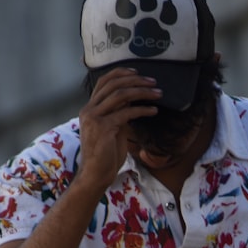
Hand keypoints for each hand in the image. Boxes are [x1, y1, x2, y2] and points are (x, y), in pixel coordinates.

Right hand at [75, 68, 160, 190]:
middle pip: (113, 85)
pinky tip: (153, 111)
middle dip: (136, 81)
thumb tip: (133, 98)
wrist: (95, 174)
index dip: (121, 73)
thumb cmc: (106, 155)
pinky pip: (127, 112)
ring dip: (142, 92)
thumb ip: (119, 113)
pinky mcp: (103, 127)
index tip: (138, 73)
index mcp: (89, 108)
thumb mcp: (113, 128)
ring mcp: (94, 118)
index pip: (103, 82)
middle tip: (153, 82)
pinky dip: (143, 109)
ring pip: (121, 95)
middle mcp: (89, 110)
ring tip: (157, 94)